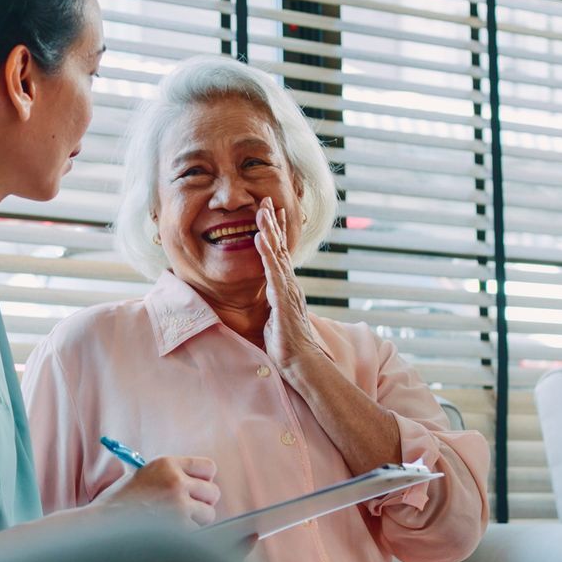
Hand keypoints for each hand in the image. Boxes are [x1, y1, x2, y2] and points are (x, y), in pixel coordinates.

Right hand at [96, 455, 219, 527]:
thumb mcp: (143, 475)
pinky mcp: (178, 526)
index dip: (205, 480)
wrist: (101, 523)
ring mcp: (178, 504)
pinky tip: (166, 534)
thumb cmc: (119, 502)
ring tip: (173, 523)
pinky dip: (186, 536)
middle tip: (188, 510)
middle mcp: (175, 480)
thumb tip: (197, 483)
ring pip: (208, 514)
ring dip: (196, 521)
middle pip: (213, 491)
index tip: (198, 489)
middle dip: (203, 503)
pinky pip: (196, 532)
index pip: (208, 467)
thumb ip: (169, 475)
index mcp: (167, 464)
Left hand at [255, 197, 326, 374]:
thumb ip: (273, 307)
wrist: (301, 362)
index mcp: (286, 288)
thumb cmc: (287, 346)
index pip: (280, 255)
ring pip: (277, 254)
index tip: (271, 213)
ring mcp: (288, 290)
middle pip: (280, 247)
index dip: (276, 233)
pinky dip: (266, 253)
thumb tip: (270, 304)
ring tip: (261, 210)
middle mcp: (290, 284)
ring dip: (269, 230)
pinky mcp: (284, 298)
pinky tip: (260, 237)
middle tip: (266, 199)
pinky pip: (273, 271)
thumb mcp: (275, 320)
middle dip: (273, 222)